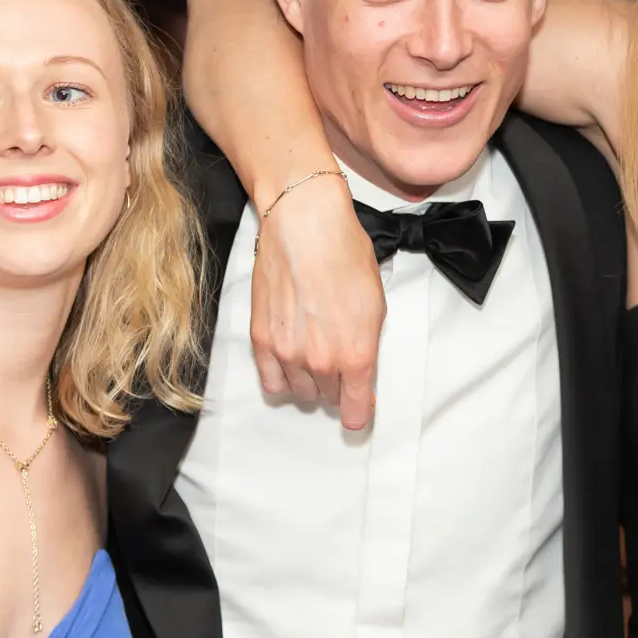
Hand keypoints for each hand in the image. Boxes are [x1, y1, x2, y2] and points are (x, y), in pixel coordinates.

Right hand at [248, 172, 384, 429]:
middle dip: (337, 384)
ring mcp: (288, 354)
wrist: (304, 225)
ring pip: (301, 392)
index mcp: (356, 354)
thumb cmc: (345, 254)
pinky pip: (271, 382)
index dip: (360, 412)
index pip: (356, 411)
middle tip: (339, 357)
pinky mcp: (262, 341)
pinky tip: (290, 362)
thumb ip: (367, 345)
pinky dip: (282, 379)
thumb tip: (361, 372)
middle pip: (329, 398)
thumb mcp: (375, 302)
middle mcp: (322, 362)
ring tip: (314, 351)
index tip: (360, 409)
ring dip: (310, 381)